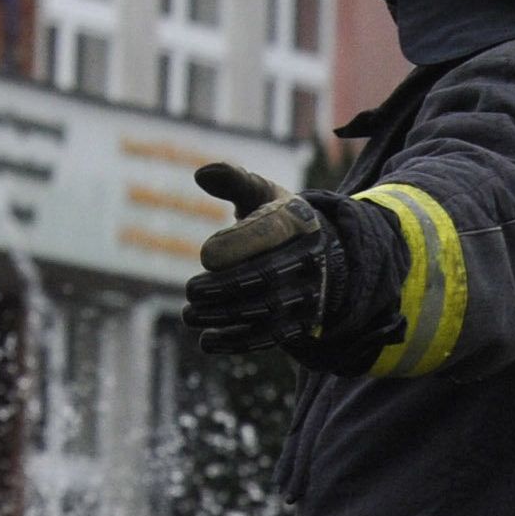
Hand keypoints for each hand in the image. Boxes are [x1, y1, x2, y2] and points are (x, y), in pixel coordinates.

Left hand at [185, 164, 335, 356]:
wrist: (324, 257)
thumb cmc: (280, 221)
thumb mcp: (264, 195)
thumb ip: (234, 181)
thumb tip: (201, 174)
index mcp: (299, 222)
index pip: (270, 234)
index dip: (237, 245)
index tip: (205, 255)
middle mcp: (309, 259)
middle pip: (266, 277)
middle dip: (224, 287)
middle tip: (191, 290)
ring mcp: (308, 294)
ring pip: (266, 311)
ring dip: (224, 316)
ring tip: (190, 314)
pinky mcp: (300, 322)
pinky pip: (270, 337)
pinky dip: (236, 342)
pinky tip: (207, 340)